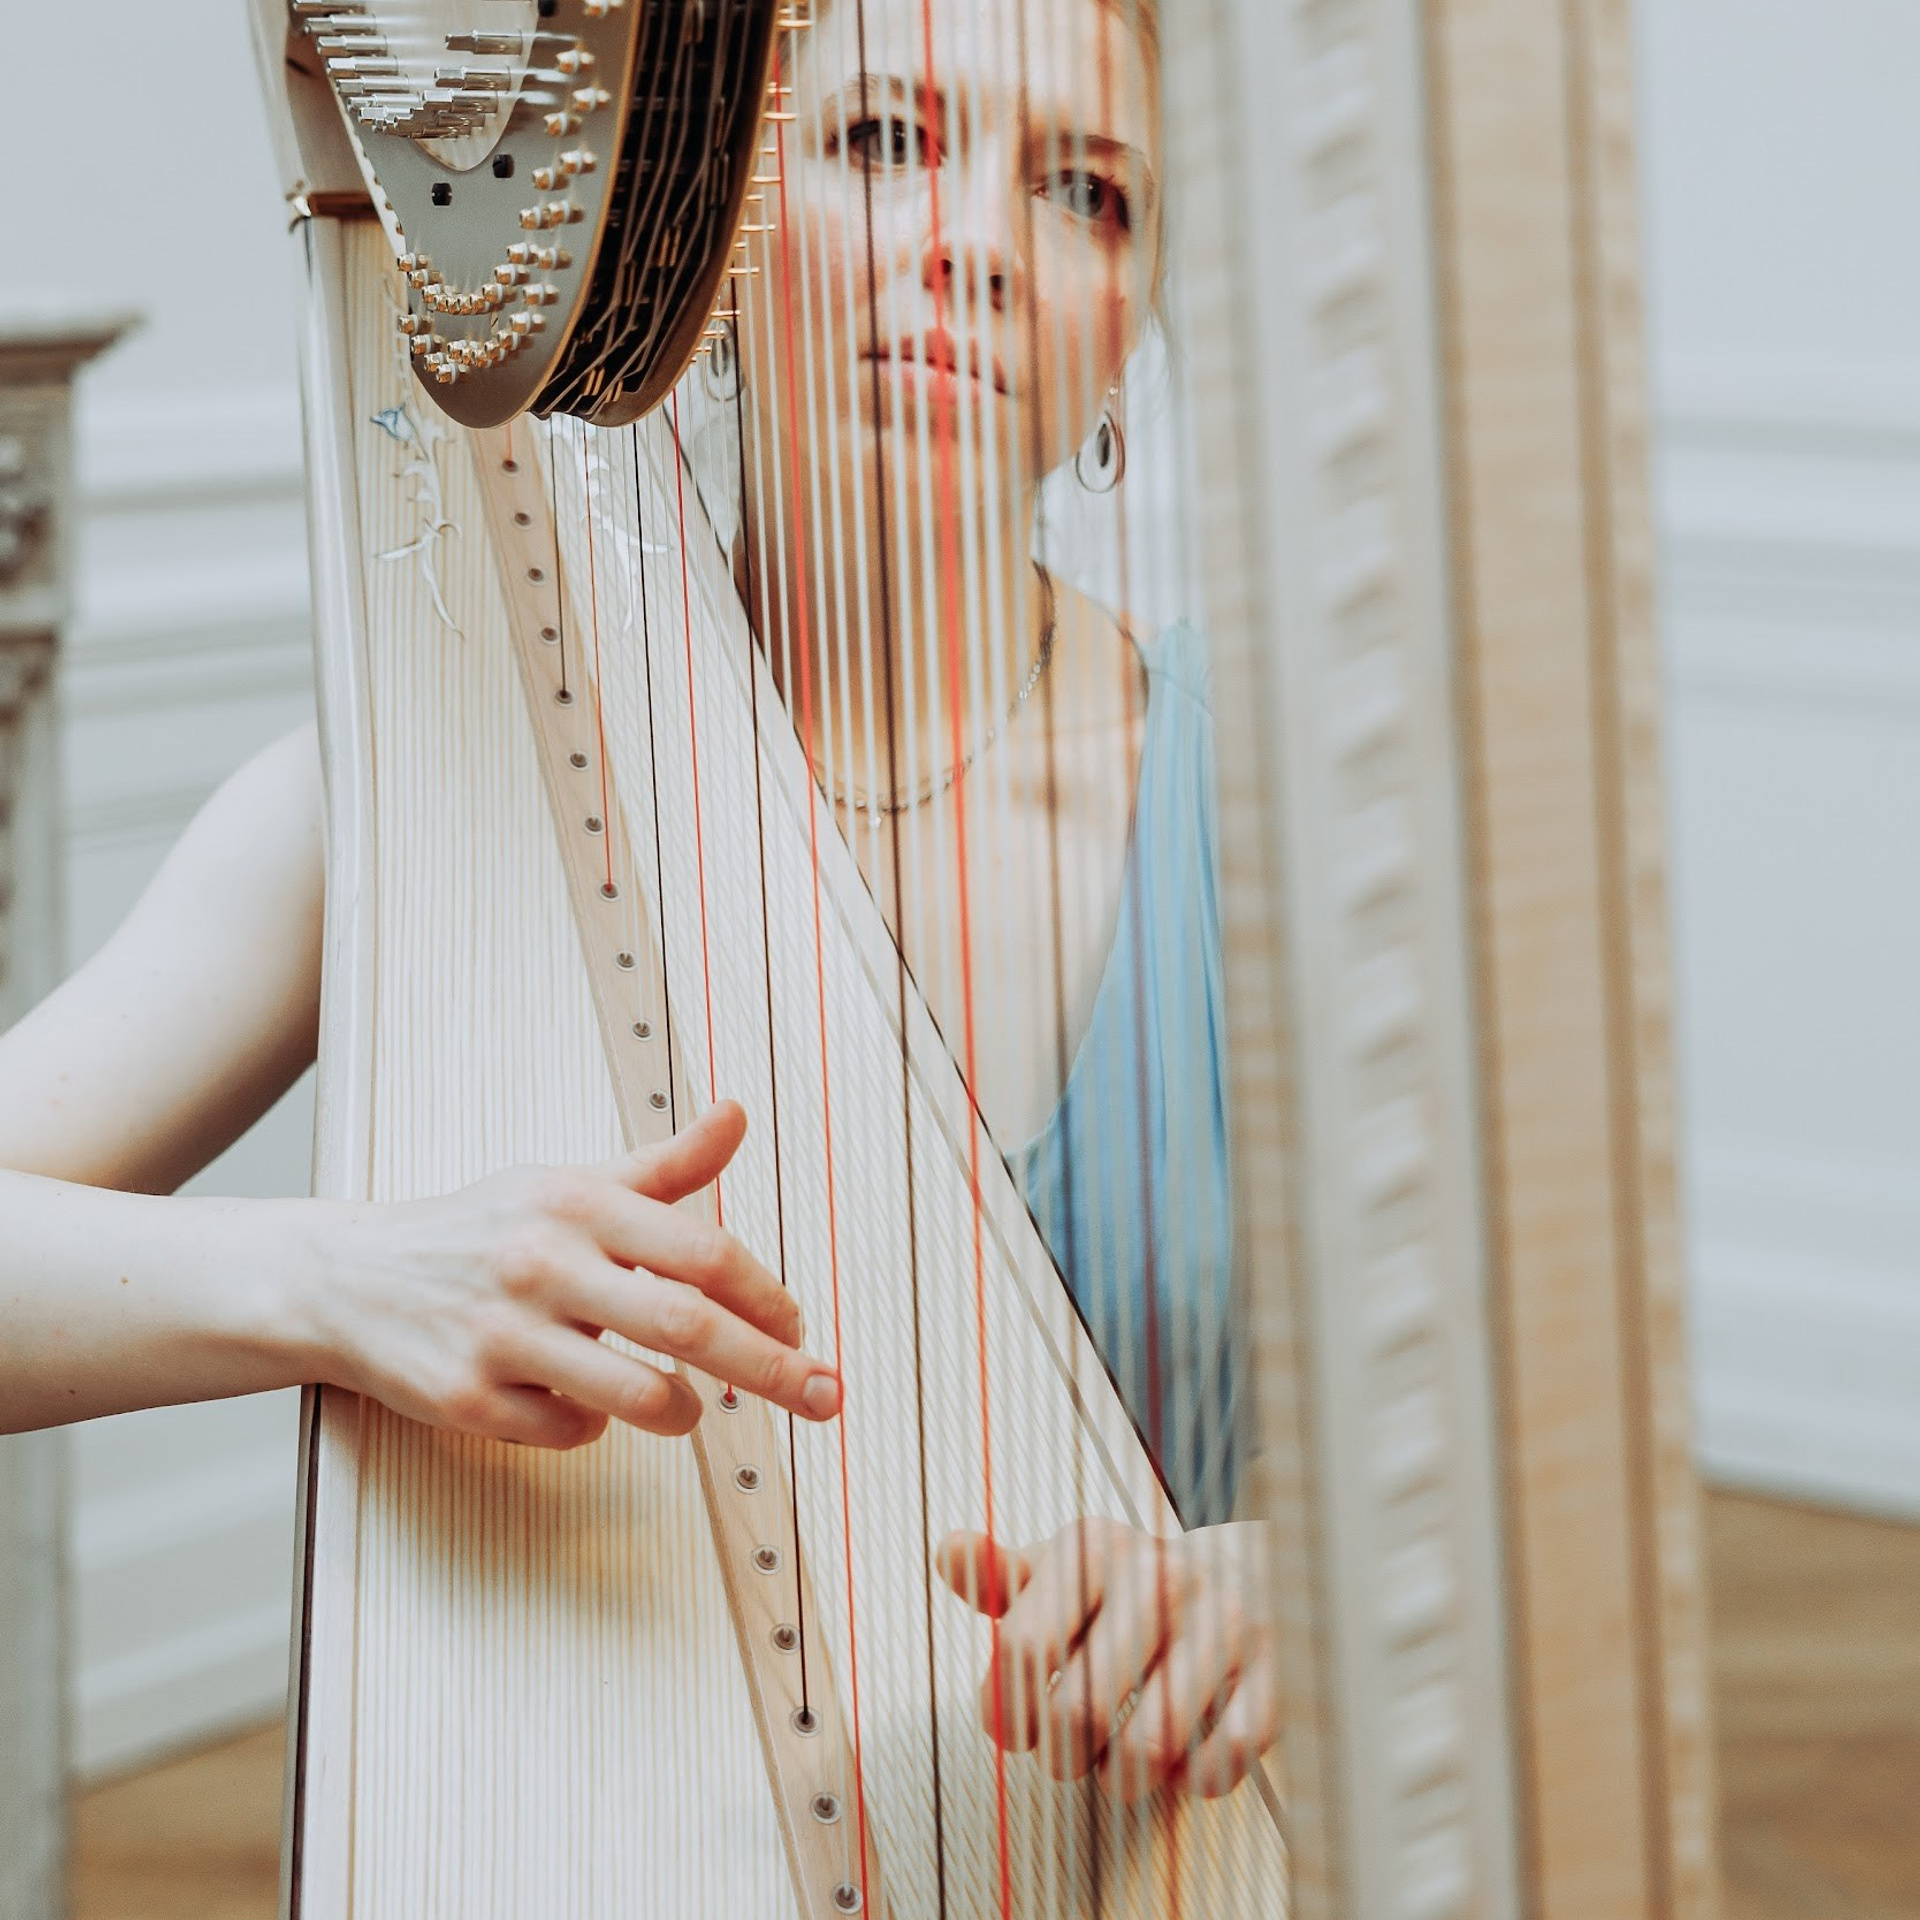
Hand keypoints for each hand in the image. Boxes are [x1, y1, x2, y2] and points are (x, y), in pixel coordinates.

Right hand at [299, 1101, 839, 1448]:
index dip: (765, 1296)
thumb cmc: (484, 1230)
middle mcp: (544, 1264)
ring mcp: (503, 1335)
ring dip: (681, 1410)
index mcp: (578, 1205)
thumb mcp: (571, 1183)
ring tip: (687, 1407)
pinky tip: (578, 1401)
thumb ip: (664, 1167)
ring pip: (634, 1395)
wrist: (350, 1278)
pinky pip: (568, 1432)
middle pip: (687, 1327)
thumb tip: (738, 1115)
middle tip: (825, 1396)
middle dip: (771, 1369)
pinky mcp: (466, 1399)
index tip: (800, 1327)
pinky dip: (592, 1427)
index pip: (702, 1252)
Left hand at [936, 1518, 1276, 1801]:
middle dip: (1060, 1754)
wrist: (1243, 1572)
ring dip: (1120, 1777)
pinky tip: (1183, 1758)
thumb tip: (949, 1550)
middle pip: (1078, 1712)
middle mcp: (1161, 1578)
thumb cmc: (1126, 1586)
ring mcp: (1223, 1623)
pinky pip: (1220, 1763)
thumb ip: (999, 1576)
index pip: (1023, 1648)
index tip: (1011, 1726)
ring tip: (1117, 1762)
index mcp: (1095, 1549)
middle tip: (1065, 1752)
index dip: (1005, 1708)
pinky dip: (1193, 1780)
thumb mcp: (1060, 1569)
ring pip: (1147, 1750)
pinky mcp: (1275, 1672)